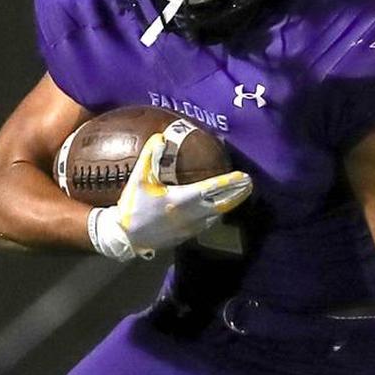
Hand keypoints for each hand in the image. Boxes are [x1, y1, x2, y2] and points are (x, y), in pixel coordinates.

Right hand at [91, 133, 251, 260]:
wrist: (125, 237)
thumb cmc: (133, 206)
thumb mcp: (139, 179)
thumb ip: (150, 157)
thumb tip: (161, 137)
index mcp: (180, 200)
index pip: (211, 190)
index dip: (228, 183)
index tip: (243, 176)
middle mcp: (190, 215)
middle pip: (221, 205)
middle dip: (237, 194)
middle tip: (249, 184)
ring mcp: (190, 228)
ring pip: (216, 216)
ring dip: (228, 205)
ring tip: (238, 194)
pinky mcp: (186, 236)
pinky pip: (207, 224)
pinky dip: (216, 215)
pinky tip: (218, 209)